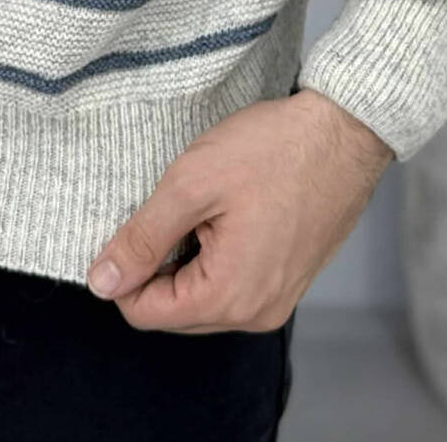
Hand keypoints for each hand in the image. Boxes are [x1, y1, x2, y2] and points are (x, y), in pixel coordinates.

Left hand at [85, 89, 393, 332]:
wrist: (344, 132)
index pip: (145, 313)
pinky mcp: (289, 280)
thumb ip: (143, 238)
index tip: (135, 221)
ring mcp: (278, 300)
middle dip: (159, 265)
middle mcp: (256, 314)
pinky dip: (216, 256)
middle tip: (174, 207)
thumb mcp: (192, 184)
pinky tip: (227, 212)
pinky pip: (233, 285)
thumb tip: (101, 282)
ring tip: (205, 206)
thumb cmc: (272, 150)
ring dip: (188, 258)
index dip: (124, 270)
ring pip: (203, 298)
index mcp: (228, 298)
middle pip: (174, 310)